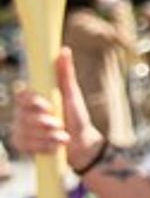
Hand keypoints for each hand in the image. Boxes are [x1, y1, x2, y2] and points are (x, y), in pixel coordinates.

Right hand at [9, 52, 102, 169]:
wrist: (81, 143)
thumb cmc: (76, 116)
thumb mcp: (72, 94)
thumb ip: (65, 74)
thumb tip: (64, 50)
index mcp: (32, 98)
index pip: (21, 96)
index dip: (31, 101)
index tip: (46, 105)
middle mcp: (22, 112)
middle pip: (23, 116)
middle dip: (45, 122)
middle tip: (59, 124)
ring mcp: (20, 128)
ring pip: (26, 132)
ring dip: (48, 136)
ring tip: (62, 136)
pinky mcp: (22, 144)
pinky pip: (26, 145)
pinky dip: (44, 147)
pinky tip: (55, 147)